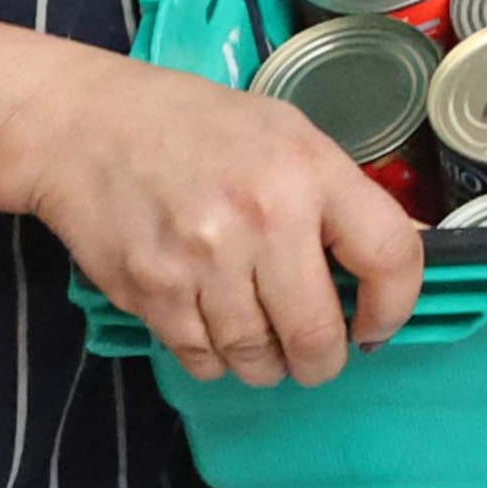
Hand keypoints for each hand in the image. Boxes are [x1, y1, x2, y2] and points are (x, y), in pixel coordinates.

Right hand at [9, 51, 423, 388]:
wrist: (87, 127)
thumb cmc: (194, 125)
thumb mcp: (286, 133)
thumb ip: (341, 194)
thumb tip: (399, 250)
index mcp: (309, 170)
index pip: (388, 255)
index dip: (395, 306)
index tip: (379, 325)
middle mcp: (263, 218)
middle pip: (316, 333)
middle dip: (323, 359)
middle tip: (317, 353)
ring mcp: (204, 261)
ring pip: (257, 358)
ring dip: (266, 362)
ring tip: (262, 337)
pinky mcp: (154, 293)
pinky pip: (203, 360)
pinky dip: (215, 358)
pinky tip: (213, 324)